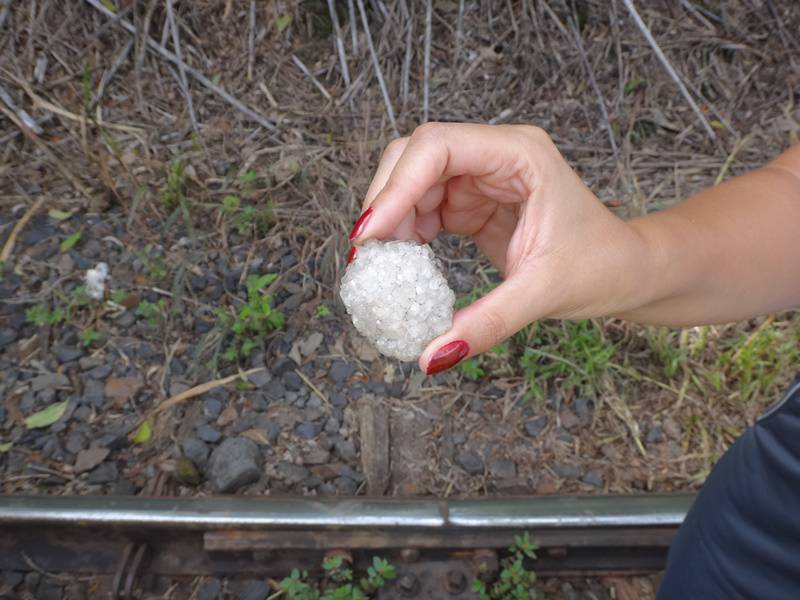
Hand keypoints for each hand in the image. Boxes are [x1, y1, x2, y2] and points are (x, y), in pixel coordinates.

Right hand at [349, 123, 651, 373]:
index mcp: (519, 154)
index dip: (396, 185)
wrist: (626, 271)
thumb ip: (487, 322)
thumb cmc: (602, 266)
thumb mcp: (544, 293)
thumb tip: (431, 356)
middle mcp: (495, 156)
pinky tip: (404, 263)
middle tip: (367, 254)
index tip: (372, 233)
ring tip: (384, 266)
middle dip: (385, 202)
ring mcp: (481, 178)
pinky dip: (405, 235)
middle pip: (414, 157)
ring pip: (412, 183)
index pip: (439, 147)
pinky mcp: (472, 203)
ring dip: (391, 222)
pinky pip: (423, 209)